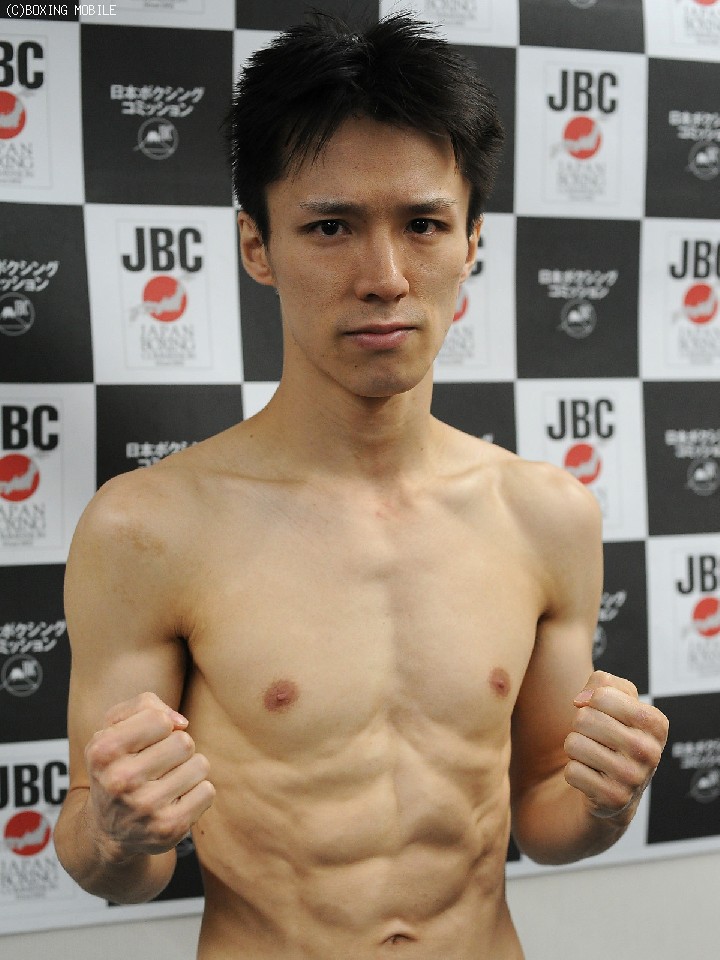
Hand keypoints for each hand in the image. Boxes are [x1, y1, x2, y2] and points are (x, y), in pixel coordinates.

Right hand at [85, 692, 214, 858]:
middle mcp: (121, 780)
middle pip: (184, 741)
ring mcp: (146, 807)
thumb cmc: (116, 766)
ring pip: (199, 764)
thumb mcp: (113, 727)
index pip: (159, 719)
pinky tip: (174, 801)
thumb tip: (182, 722)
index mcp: (103, 751)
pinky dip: (196, 792)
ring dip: (188, 770)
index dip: (160, 726)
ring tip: (165, 782)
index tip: (146, 742)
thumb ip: (144, 705)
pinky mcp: (169, 828)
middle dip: (176, 748)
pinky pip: (207, 791)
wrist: (107, 831)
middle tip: (156, 765)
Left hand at [563, 671, 668, 820]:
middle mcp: (650, 751)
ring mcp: (634, 778)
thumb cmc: (613, 735)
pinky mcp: (615, 799)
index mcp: (655, 723)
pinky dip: (574, 772)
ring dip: (575, 749)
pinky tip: (592, 777)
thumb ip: (602, 682)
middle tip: (595, 739)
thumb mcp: (616, 699)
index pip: (603, 695)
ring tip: (593, 757)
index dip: (591, 701)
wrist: (615, 786)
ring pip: (575, 744)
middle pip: (585, 719)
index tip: (600, 713)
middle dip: (580, 726)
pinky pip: (572, 772)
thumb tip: (581, 701)